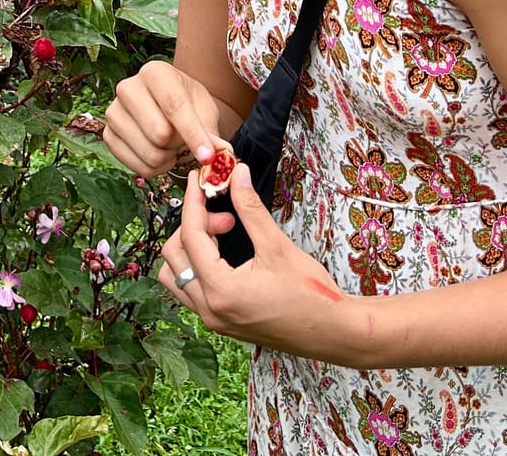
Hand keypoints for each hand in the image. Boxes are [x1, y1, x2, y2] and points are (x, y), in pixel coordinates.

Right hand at [104, 60, 224, 178]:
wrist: (166, 105)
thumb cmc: (188, 103)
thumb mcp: (205, 109)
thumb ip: (211, 131)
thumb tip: (221, 152)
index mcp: (155, 72)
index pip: (173, 105)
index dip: (192, 134)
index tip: (208, 156)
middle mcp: (128, 88)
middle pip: (158, 133)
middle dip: (178, 144)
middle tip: (183, 139)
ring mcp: (113, 112)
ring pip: (148, 152)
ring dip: (167, 158)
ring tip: (171, 146)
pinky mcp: (108, 135)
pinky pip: (136, 166)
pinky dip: (154, 168)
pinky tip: (159, 155)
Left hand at [156, 164, 358, 361]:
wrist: (332, 332)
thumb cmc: (311, 295)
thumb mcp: (278, 246)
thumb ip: (251, 209)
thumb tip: (236, 174)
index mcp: (221, 290)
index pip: (191, 237)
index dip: (193, 202)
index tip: (198, 178)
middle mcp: (210, 309)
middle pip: (175, 256)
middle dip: (194, 226)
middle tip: (226, 215)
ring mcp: (213, 319)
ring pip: (177, 276)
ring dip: (191, 247)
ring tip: (224, 234)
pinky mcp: (221, 322)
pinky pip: (192, 289)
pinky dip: (199, 265)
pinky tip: (226, 253)